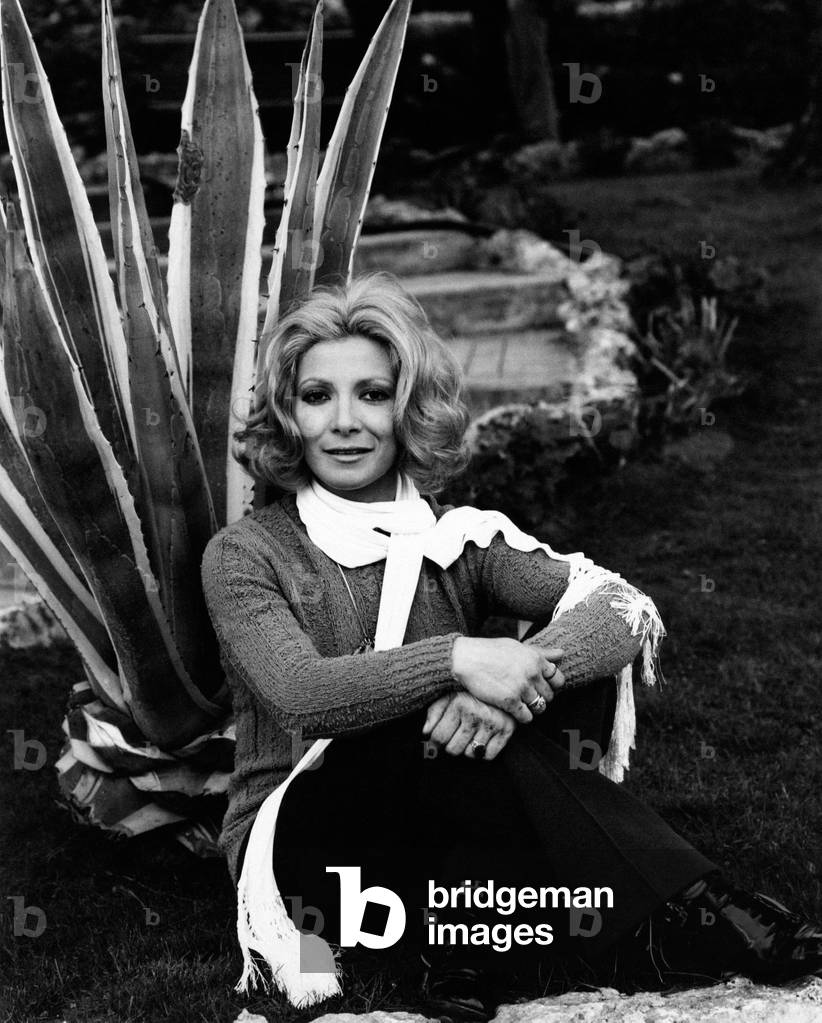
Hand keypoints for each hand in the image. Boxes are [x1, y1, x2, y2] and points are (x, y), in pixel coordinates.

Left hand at [422, 692, 515, 759]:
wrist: (502, 681)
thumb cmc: (470, 692)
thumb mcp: (449, 695)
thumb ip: (434, 712)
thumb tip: (426, 732)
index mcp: (459, 704)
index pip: (439, 737)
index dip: (435, 742)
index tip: (437, 739)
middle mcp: (476, 714)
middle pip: (453, 749)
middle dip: (451, 745)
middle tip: (455, 736)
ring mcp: (492, 723)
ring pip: (471, 754)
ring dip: (468, 748)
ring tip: (470, 735)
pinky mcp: (507, 730)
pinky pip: (489, 756)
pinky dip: (484, 752)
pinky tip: (482, 738)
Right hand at [450, 637, 565, 722]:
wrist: (465, 659)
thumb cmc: (489, 651)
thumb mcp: (517, 646)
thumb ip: (540, 652)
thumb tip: (562, 654)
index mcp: (535, 658)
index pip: (558, 678)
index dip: (551, 685)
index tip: (540, 687)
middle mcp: (532, 672)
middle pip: (550, 695)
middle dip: (541, 698)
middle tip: (528, 697)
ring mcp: (521, 687)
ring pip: (540, 707)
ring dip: (532, 709)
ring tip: (521, 704)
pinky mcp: (510, 701)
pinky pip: (526, 717)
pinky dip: (522, 717)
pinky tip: (512, 710)